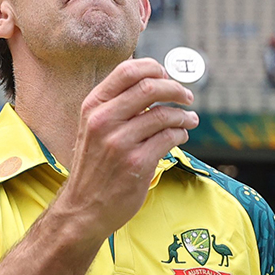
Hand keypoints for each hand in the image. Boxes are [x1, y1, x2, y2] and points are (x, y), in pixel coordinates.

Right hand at [56, 58, 198, 241]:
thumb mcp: (93, 128)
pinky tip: (181, 136)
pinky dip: (181, 133)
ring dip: (183, 115)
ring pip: (164, 115)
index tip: (167, 75)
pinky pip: (169, 138)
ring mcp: (120, 142)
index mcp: (93, 106)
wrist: (85, 207)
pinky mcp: (138, 163)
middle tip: (187, 96)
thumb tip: (152, 81)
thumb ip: (116, 105)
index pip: (127, 70)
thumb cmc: (95, 166)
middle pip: (150, 88)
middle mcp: (104, 120)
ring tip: (190, 119)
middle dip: (176, 89)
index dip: (154, 68)